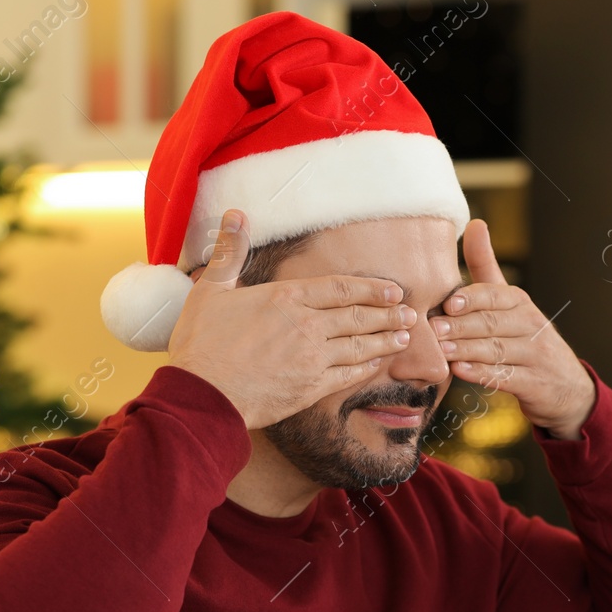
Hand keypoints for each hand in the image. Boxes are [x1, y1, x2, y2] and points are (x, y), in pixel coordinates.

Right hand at [166, 209, 417, 429]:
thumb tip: (237, 215)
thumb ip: (229, 253)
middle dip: (387, 313)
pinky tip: (377, 365)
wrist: (203, 396)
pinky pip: (348, 376)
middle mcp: (306, 326)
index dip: (369, 288)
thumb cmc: (201, 344)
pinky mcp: (311, 389)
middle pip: (357, 316)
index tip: (392, 289)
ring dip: (385, 340)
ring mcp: (312, 359)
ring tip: (405, 336)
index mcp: (285, 298)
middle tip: (410, 312)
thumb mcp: (210, 290)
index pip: (339, 287)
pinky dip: (366, 368)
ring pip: (359, 346)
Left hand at [433, 219, 595, 439]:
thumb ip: (486, 267)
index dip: (473, 299)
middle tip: (433, 329)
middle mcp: (530, 325)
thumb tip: (475, 223)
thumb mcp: (509, 302)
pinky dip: (483, 375)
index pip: (495, 296)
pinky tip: (461, 372)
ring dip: (467, 350)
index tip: (449, 303)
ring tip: (442, 350)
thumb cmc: (525, 338)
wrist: (566, 386)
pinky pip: (506, 377)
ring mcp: (535, 355)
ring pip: (497, 350)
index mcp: (519, 303)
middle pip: (493, 323)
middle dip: (462, 326)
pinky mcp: (535, 383)